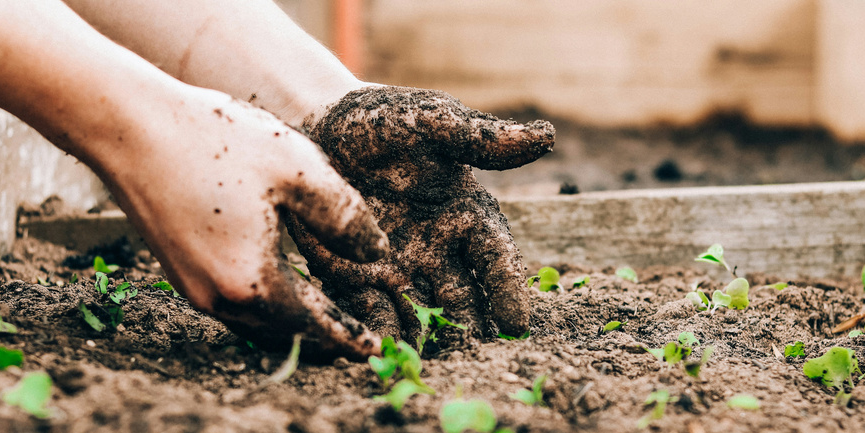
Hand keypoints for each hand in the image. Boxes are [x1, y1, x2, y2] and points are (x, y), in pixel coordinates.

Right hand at [90, 86, 388, 358]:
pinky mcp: (178, 271)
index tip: (375, 350)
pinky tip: (280, 286)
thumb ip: (345, 217)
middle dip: (323, 339)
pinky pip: (233, 305)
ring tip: (325, 318)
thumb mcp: (298, 170)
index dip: (349, 337)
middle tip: (357, 340)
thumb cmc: (216, 141)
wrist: (129, 127)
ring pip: (256, 323)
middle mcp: (219, 298)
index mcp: (254, 282)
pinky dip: (264, 306)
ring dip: (292, 325)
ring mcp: (193, 288)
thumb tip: (377, 254)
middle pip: (284, 333)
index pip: (315, 324)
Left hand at [289, 85, 554, 346]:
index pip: (496, 259)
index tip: (517, 323)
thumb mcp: (430, 121)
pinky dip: (378, 333)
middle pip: (463, 299)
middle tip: (476, 359)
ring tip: (430, 367)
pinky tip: (379, 353)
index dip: (507, 289)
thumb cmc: (384, 120)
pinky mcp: (356, 278)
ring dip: (428, 341)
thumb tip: (546, 136)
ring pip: (421, 314)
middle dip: (471, 330)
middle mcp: (439, 250)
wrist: (318, 125)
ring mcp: (399, 268)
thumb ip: (480, 137)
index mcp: (467, 215)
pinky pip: (371, 312)